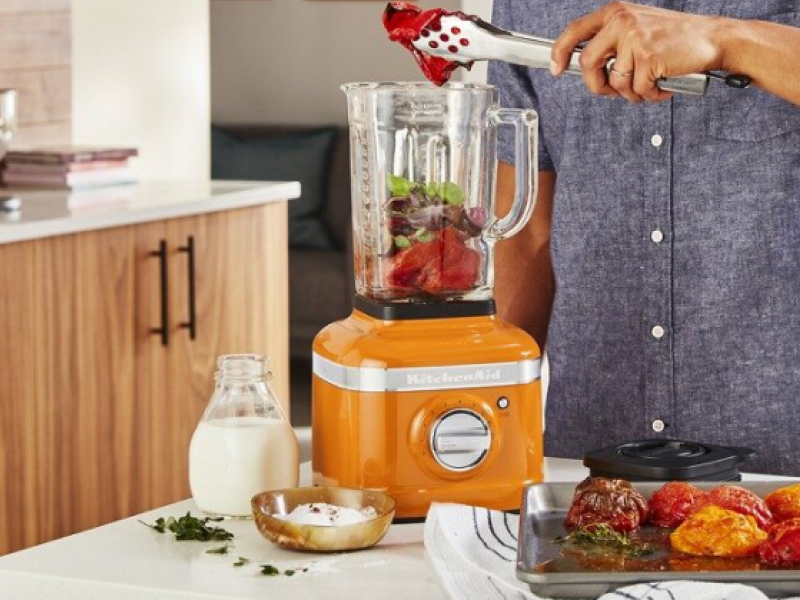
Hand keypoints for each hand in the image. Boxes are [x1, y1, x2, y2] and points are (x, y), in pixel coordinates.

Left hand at [550, 1, 724, 101]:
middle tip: (612, 91)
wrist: (713, 38)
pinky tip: (662, 84)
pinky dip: (650, 95)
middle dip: (597, 85)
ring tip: (648, 84)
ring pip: (615, 81)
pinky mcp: (649, 56)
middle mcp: (622, 21)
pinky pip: (637, 90)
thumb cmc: (674, 38)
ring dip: (630, 93)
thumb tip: (584, 67)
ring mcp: (635, 38)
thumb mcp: (636, 28)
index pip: (575, 31)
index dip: (560, 52)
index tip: (556, 68)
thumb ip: (610, 41)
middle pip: (587, 63)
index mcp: (615, 12)